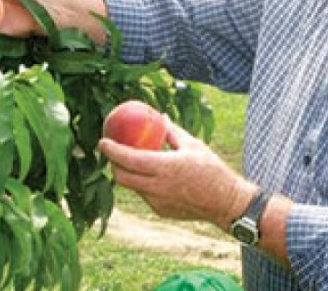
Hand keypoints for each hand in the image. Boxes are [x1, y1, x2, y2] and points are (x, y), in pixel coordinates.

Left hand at [99, 121, 257, 229]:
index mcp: (165, 167)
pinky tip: (150, 175)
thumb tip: (160, 117)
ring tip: (130, 161)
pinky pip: (145, 195)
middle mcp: (157, 187)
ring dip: (128, 174)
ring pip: (133, 187)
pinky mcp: (160, 211)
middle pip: (122, 177)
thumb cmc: (211, 170)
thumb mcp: (193, 145)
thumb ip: (172, 131)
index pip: (129, 159)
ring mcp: (157, 202)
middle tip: (111, 152)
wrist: (225, 203)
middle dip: (113, 164)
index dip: (111, 151)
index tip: (102, 141)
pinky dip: (142, 184)